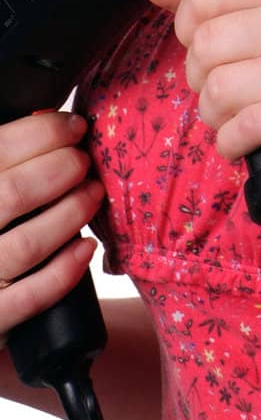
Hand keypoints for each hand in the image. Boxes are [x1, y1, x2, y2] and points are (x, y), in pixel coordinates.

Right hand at [0, 111, 102, 351]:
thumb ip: (8, 163)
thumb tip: (47, 121)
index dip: (42, 134)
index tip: (76, 127)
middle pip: (13, 194)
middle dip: (61, 169)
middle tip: (84, 162)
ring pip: (26, 244)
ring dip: (70, 214)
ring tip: (94, 195)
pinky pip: (30, 298)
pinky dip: (63, 271)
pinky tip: (85, 249)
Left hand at [138, 0, 260, 221]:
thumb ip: (219, 2)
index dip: (191, 30)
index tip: (214, 52)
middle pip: (205, 44)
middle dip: (203, 82)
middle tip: (233, 96)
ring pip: (217, 89)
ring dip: (218, 119)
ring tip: (245, 120)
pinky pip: (243, 127)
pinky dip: (234, 144)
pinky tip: (253, 143)